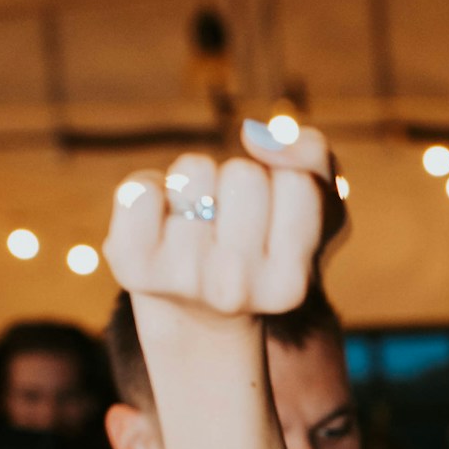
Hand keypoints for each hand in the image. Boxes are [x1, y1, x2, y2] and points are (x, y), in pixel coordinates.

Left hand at [104, 119, 342, 322]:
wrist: (201, 313)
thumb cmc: (264, 247)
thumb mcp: (315, 211)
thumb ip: (314, 156)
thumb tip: (253, 134)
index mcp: (290, 285)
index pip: (299, 183)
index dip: (284, 183)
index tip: (274, 219)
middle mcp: (236, 290)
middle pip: (245, 174)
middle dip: (237, 182)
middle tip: (230, 223)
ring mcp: (181, 278)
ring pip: (195, 171)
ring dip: (196, 183)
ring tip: (196, 223)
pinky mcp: (133, 265)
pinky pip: (140, 189)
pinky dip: (149, 188)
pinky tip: (159, 221)